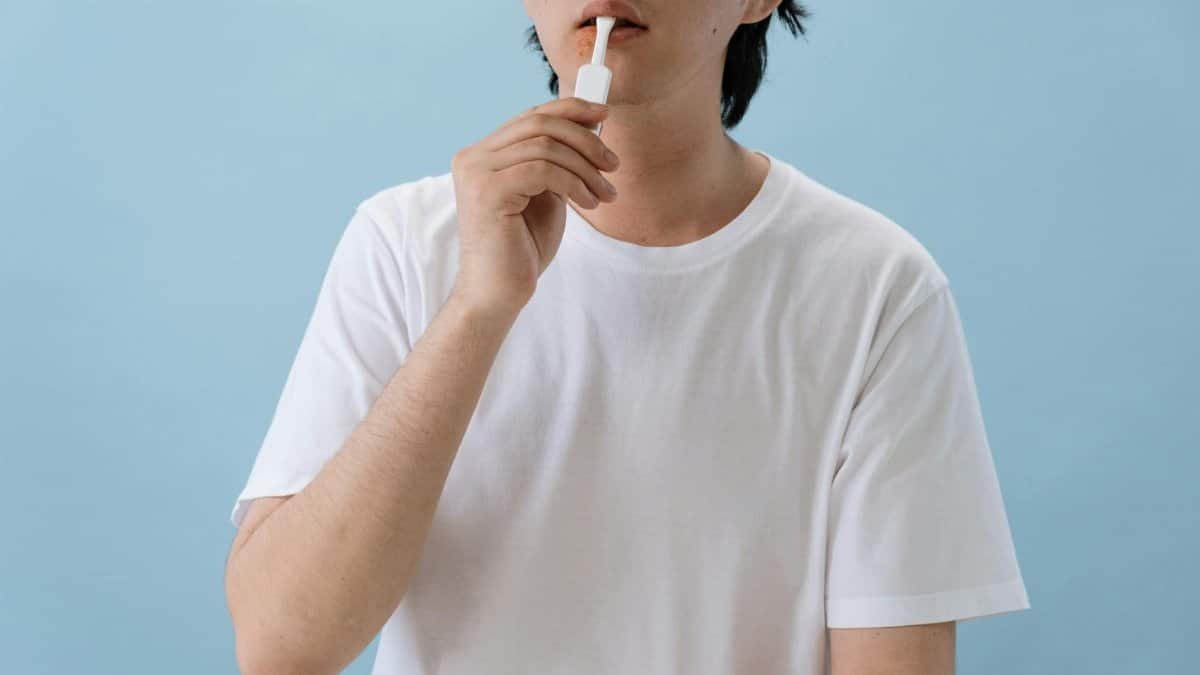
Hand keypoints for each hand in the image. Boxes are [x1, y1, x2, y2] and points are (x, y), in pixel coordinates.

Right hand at [449, 97, 619, 315]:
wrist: (498, 293)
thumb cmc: (522, 248)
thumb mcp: (546, 194)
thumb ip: (557, 162)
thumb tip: (590, 127)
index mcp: (483, 155)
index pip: (530, 117)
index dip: (570, 109)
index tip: (604, 115)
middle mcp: (473, 158)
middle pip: (539, 124)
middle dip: (585, 140)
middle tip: (613, 164)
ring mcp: (476, 173)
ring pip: (545, 146)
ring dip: (585, 168)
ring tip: (605, 194)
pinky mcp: (487, 191)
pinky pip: (543, 170)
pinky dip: (574, 183)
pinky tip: (588, 203)